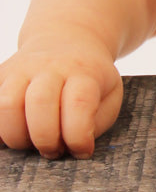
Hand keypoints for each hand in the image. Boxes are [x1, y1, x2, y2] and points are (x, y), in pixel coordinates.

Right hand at [0, 35, 123, 158]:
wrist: (64, 40)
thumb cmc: (89, 79)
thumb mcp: (109, 95)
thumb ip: (97, 122)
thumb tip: (76, 148)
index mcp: (83, 72)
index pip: (79, 103)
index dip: (78, 135)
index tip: (82, 151)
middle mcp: (49, 67)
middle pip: (39, 103)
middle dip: (45, 139)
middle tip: (54, 151)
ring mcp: (20, 69)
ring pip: (6, 105)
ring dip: (16, 136)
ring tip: (30, 143)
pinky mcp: (0, 76)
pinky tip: (13, 133)